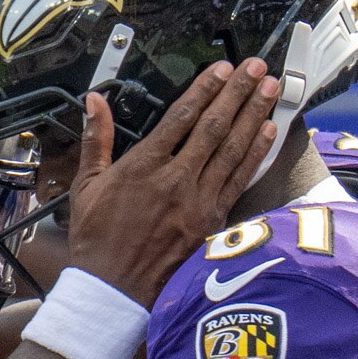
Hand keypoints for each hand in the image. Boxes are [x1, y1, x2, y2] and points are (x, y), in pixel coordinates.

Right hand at [59, 61, 284, 305]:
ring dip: (254, 115)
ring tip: (270, 88)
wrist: (114, 290)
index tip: (222, 68)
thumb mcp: (87, 186)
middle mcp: (174, 179)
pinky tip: (268, 131)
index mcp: (143, 166)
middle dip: (238, 92)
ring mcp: (197, 200)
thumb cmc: (97, 241)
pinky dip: (255, 153)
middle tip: (256, 67)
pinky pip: (238, 179)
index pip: (181, 117)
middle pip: (214, 126)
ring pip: (232, 148)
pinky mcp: (211, 221)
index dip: (205, 88)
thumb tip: (94, 101)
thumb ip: (96, 139)